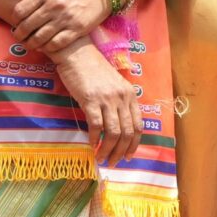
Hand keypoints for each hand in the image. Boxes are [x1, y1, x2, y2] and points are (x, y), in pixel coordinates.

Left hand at [12, 0, 110, 57]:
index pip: (20, 10)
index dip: (15, 19)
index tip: (16, 22)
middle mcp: (54, 5)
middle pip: (27, 26)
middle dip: (19, 34)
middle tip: (19, 37)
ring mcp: (66, 18)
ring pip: (40, 38)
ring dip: (31, 44)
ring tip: (29, 44)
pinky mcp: (77, 29)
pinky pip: (56, 43)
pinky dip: (47, 48)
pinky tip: (44, 46)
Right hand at [56, 39, 143, 167]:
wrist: (77, 53)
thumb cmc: (93, 69)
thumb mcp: (114, 85)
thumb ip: (119, 103)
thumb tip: (118, 128)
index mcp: (131, 95)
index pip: (139, 126)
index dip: (134, 145)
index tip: (128, 156)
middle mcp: (122, 98)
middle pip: (127, 133)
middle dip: (121, 152)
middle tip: (113, 162)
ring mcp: (107, 99)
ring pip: (114, 133)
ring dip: (108, 149)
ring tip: (101, 158)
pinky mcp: (91, 100)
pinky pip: (96, 126)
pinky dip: (95, 139)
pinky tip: (91, 145)